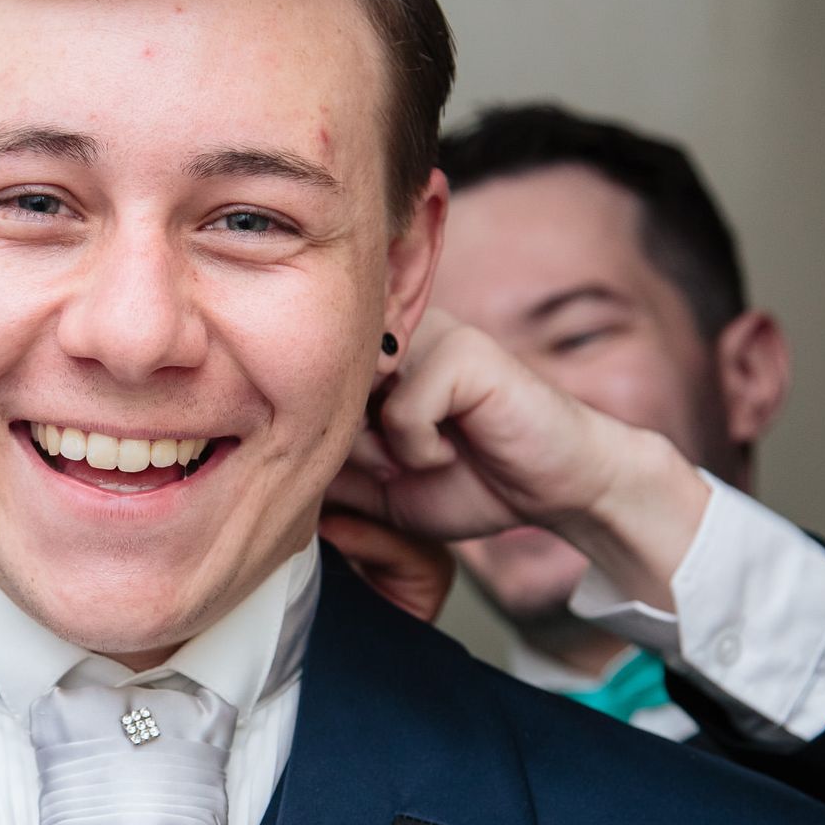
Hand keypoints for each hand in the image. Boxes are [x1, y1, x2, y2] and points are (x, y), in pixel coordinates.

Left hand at [327, 310, 710, 608]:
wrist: (560, 490)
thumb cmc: (476, 483)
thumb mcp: (381, 488)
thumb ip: (329, 468)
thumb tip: (264, 465)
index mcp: (376, 357)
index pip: (307, 387)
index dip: (321, 440)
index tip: (364, 468)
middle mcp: (398, 335)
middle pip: (325, 393)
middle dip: (350, 450)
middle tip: (396, 469)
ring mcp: (431, 335)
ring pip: (359, 401)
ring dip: (384, 451)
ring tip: (429, 458)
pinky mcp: (462, 351)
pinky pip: (403, 410)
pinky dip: (421, 449)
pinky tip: (455, 450)